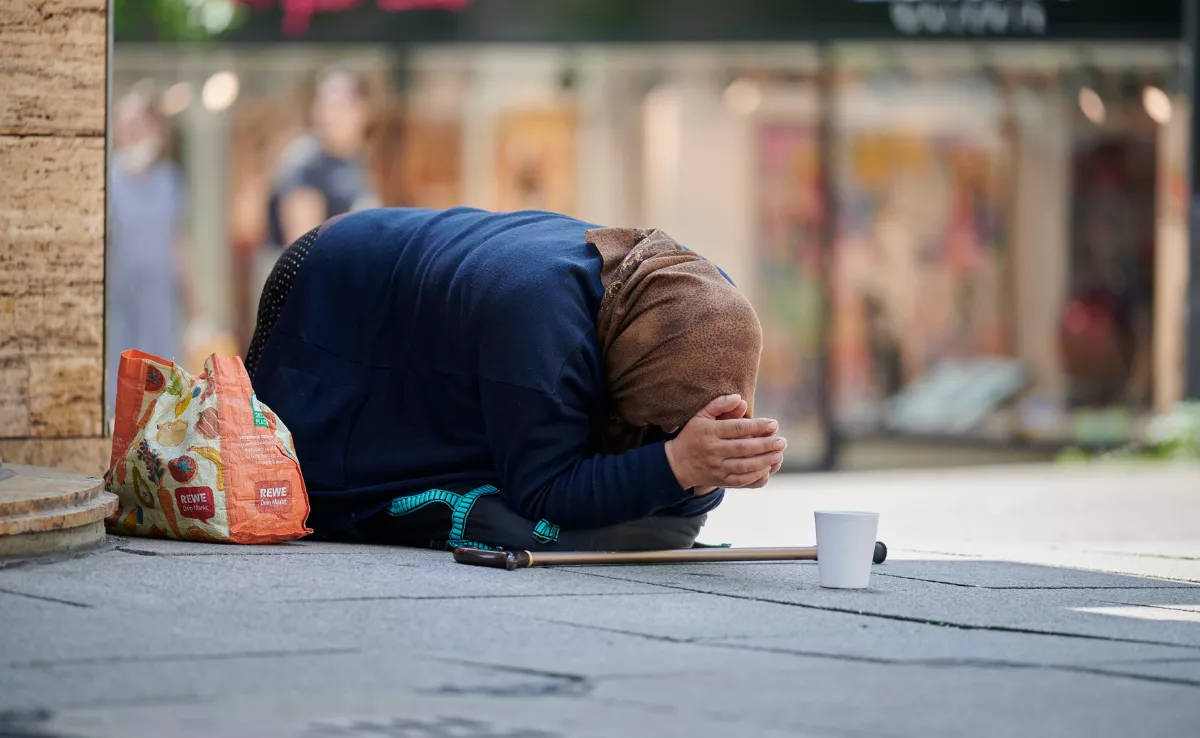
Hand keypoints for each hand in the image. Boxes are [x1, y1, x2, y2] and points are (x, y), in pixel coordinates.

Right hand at [665, 395, 786, 492]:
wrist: (677, 463)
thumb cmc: (693, 435)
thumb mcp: (701, 416)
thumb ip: (720, 405)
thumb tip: (740, 399)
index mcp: (709, 431)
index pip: (737, 428)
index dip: (757, 426)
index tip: (774, 424)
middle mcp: (713, 450)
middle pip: (744, 448)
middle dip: (766, 445)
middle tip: (782, 441)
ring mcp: (716, 467)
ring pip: (744, 465)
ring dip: (764, 461)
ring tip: (779, 454)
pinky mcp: (720, 480)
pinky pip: (740, 480)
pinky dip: (755, 476)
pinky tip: (767, 469)